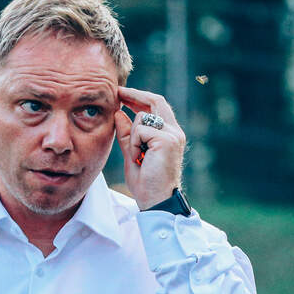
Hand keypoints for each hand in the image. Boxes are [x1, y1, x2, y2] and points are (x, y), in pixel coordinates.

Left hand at [115, 86, 185, 208]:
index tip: (122, 94)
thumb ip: (127, 134)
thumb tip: (119, 113)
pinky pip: (140, 130)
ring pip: (143, 118)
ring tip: (136, 156)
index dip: (139, 97)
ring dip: (132, 136)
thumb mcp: (132, 153)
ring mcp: (173, 135)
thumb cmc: (146, 183)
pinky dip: (134, 144)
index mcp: (169, 134)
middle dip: (135, 95)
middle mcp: (175, 132)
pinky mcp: (167, 140)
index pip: (156, 106)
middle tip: (118, 92)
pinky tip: (139, 158)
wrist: (156, 201)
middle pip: (155, 101)